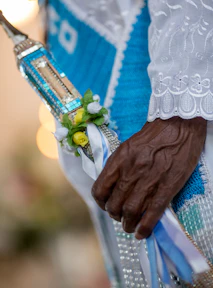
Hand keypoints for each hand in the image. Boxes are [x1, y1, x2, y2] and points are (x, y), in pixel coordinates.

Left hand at [92, 117, 206, 238]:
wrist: (177, 126)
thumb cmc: (152, 135)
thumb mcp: (127, 146)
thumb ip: (117, 166)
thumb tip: (112, 185)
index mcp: (118, 160)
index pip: (100, 190)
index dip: (101, 203)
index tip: (106, 205)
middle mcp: (130, 171)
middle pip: (114, 204)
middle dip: (115, 215)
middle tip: (120, 217)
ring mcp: (149, 180)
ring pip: (131, 211)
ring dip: (128, 224)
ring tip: (130, 226)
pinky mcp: (167, 186)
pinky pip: (153, 212)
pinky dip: (145, 227)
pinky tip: (142, 233)